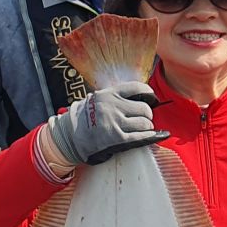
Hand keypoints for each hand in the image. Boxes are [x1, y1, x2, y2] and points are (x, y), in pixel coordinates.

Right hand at [49, 83, 167, 165]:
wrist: (69, 135)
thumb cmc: (86, 118)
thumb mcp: (98, 99)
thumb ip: (117, 97)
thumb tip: (143, 97)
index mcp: (109, 94)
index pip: (137, 88)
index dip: (149, 94)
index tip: (152, 99)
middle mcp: (112, 106)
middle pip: (144, 108)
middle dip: (147, 115)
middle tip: (143, 119)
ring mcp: (114, 122)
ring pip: (145, 123)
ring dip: (147, 127)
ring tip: (141, 129)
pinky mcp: (116, 138)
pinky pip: (140, 136)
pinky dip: (151, 137)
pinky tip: (157, 136)